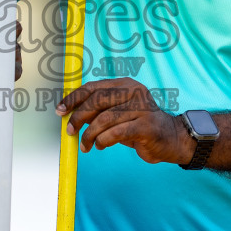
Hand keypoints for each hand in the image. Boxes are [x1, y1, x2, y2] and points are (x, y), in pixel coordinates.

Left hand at [56, 78, 193, 165]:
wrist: (170, 138)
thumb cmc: (138, 125)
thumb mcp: (117, 113)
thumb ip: (98, 110)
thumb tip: (69, 113)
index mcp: (124, 84)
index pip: (92, 87)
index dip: (73, 98)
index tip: (60, 111)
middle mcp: (134, 92)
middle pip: (96, 101)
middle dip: (78, 117)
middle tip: (70, 131)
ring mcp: (142, 108)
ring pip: (105, 119)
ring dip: (90, 135)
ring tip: (86, 145)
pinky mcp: (146, 126)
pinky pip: (116, 133)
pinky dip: (103, 141)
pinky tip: (100, 146)